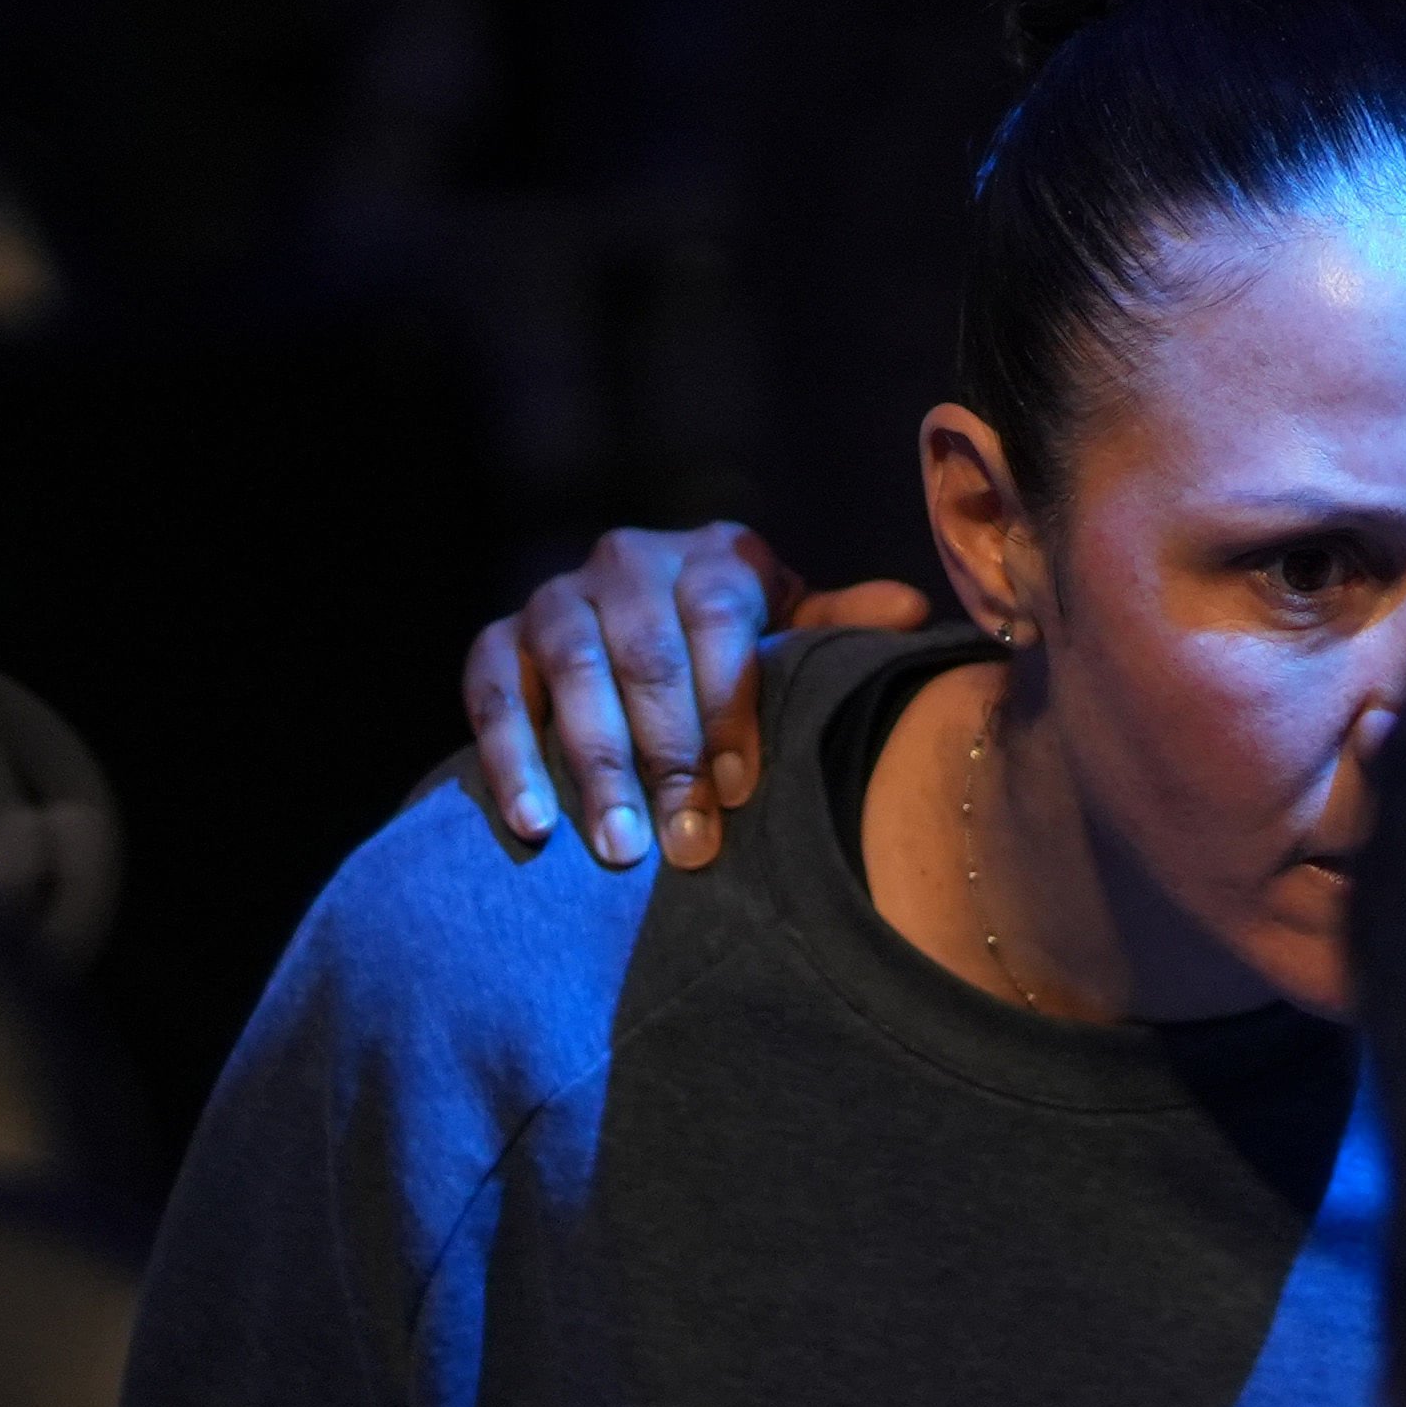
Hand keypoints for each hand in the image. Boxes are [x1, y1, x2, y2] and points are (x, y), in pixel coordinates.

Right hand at [451, 525, 933, 870]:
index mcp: (716, 559)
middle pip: (646, 657)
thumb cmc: (746, 652)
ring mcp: (557, 599)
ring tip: (620, 847)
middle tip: (685, 845)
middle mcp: (630, 563)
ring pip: (573, 675)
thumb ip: (842, 629)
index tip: (737, 789)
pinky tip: (533, 824)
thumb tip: (913, 609)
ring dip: (596, 767)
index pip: (722, 624)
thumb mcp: (797, 634)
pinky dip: (508, 756)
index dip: (728, 707)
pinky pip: (493, 692)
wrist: (645, 639)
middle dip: (667, 757)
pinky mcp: (499, 640)